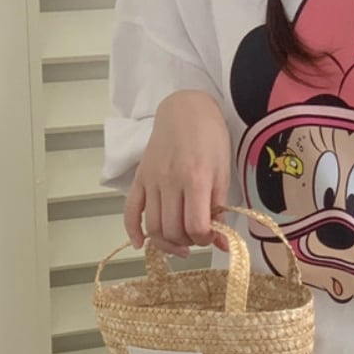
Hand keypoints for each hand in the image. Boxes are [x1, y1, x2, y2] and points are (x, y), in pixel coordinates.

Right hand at [124, 90, 231, 255]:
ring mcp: (151, 180)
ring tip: (179, 241)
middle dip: (188, 242)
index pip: (196, 227)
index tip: (211, 234)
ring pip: (153, 227)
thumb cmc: (209, 139)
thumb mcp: (222, 174)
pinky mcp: (140, 178)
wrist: (185, 109)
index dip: (205, 239)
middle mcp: (170, 181)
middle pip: (173, 231)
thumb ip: (221, 210)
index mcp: (195, 178)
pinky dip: (133, 231)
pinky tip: (141, 243)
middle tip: (197, 235)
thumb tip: (223, 244)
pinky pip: (130, 211)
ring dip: (167, 242)